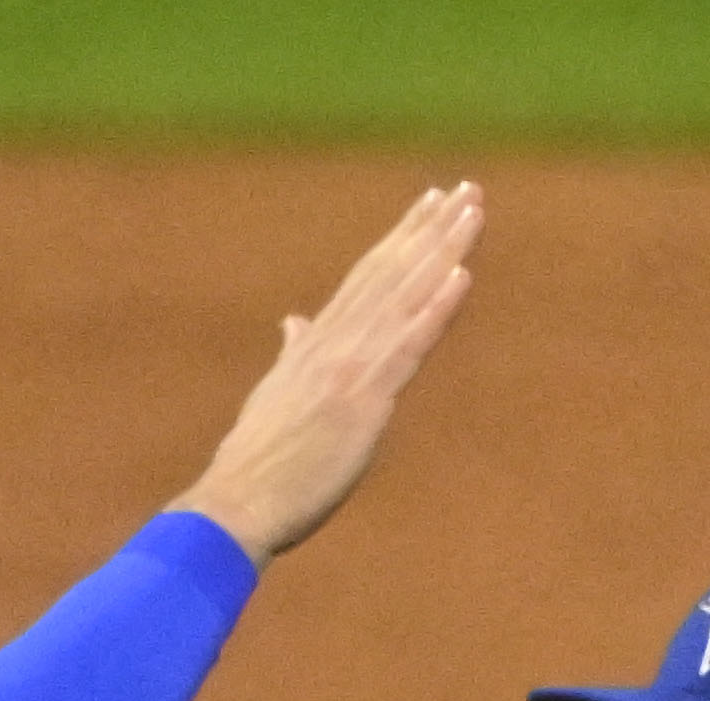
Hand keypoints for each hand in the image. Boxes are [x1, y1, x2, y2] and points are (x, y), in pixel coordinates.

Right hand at [169, 182, 482, 563]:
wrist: (236, 502)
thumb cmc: (257, 462)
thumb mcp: (276, 394)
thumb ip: (291, 353)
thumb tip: (293, 321)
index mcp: (318, 342)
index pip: (368, 277)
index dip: (402, 238)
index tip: (430, 203)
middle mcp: (336, 341)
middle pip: (392, 271)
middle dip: (431, 229)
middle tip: (467, 189)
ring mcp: (350, 365)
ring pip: (406, 294)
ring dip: (443, 249)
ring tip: (472, 210)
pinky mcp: (364, 398)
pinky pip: (409, 344)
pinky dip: (436, 308)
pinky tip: (462, 275)